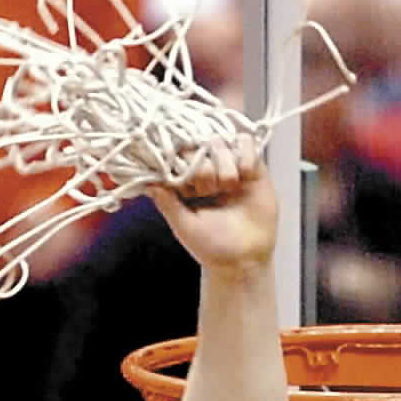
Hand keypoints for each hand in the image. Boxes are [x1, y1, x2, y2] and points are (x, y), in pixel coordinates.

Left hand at [149, 135, 277, 270]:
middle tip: (210, 190)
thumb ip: (166, 201)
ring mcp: (230, 165)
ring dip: (224, 164)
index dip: (182, 161)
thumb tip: (147, 180)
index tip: (188, 183)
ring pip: (221, 140)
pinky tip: (245, 176)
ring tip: (230, 187)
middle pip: (199, 143)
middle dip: (203, 166)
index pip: (179, 153)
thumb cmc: (212, 247)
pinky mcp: (253, 165)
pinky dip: (244, 155)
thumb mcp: (183, 226)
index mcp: (188, 182)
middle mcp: (208, 169)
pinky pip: (246, 142)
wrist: (245, 260)